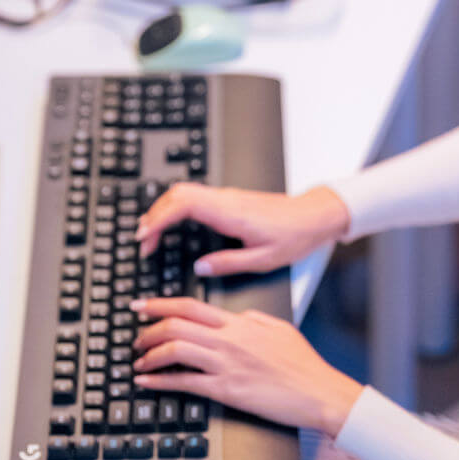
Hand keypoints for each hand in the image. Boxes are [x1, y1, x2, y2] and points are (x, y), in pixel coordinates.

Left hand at [131, 297, 362, 437]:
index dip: (159, 304)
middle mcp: (229, 339)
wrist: (318, 392)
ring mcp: (226, 364)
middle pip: (176, 325)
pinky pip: (185, 382)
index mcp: (240, 323)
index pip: (190, 306)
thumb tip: (236, 315)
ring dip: (149, 355)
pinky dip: (160, 381)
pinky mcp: (226, 390)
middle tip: (135, 336)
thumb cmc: (304, 365)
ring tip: (139, 361)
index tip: (140, 306)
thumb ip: (253, 319)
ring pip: (175, 349)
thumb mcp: (280, 329)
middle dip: (148, 330)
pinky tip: (147, 382)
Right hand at [134, 183, 349, 274]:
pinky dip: (177, 207)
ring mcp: (228, 196)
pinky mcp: (230, 199)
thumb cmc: (295, 236)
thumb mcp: (264, 260)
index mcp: (231, 213)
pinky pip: (195, 196)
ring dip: (164, 209)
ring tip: (152, 234)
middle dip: (154, 215)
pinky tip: (173, 224)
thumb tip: (199, 268)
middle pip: (177, 193)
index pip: (183, 205)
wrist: (315, 216)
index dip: (159, 219)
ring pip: (185, 191)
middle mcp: (226, 199)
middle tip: (143, 241)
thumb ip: (228, 264)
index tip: (145, 237)